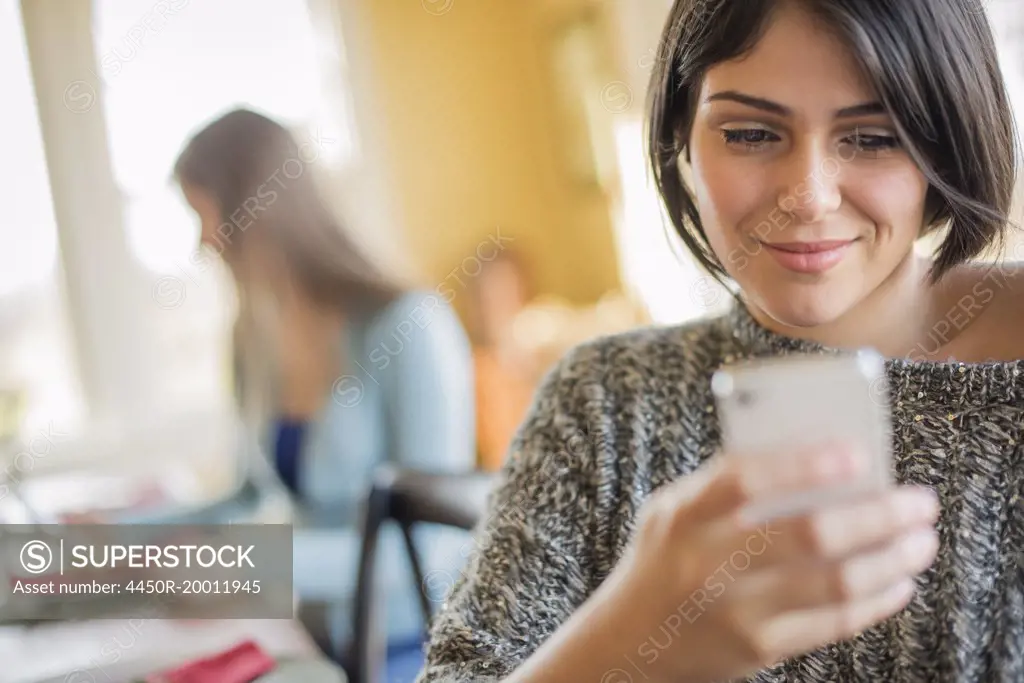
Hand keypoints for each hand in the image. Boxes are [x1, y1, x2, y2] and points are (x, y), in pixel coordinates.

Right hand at [601, 445, 938, 682]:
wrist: (627, 644)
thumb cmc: (666, 559)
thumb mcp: (675, 513)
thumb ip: (728, 485)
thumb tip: (820, 458)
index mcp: (682, 514)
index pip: (742, 478)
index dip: (803, 462)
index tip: (857, 451)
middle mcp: (705, 562)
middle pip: (807, 533)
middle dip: (877, 514)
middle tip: (919, 501)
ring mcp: (733, 610)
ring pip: (833, 582)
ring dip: (890, 558)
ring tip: (920, 540)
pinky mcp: (757, 649)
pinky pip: (833, 623)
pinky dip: (876, 600)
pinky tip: (897, 581)